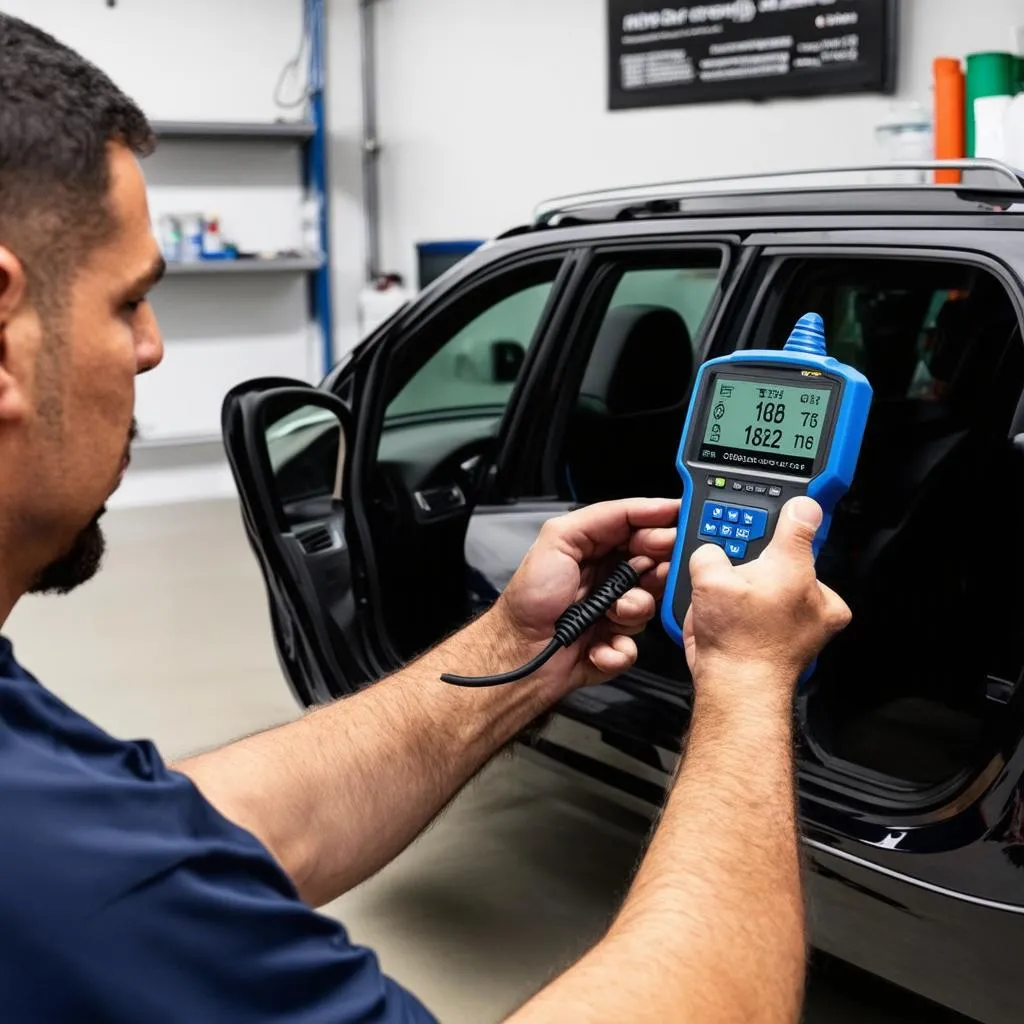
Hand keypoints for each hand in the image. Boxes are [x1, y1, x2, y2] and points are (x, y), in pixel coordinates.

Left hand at [493, 498, 678, 693]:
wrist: (518, 652)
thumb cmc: (530, 598)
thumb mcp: (558, 538)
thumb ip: (603, 516)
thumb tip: (649, 507)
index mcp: (596, 548)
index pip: (640, 528)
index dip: (659, 528)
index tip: (676, 529)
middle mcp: (609, 577)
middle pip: (654, 566)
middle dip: (654, 571)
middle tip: (645, 574)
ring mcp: (614, 612)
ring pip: (649, 607)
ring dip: (632, 610)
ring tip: (611, 613)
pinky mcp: (614, 646)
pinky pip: (635, 645)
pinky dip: (618, 646)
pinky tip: (598, 644)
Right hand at [683, 496, 849, 709]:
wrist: (737, 691)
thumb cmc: (738, 643)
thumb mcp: (713, 578)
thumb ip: (714, 549)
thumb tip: (713, 549)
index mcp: (803, 570)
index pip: (802, 520)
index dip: (791, 505)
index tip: (797, 495)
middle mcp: (818, 596)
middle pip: (781, 556)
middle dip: (754, 558)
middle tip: (731, 570)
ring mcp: (812, 622)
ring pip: (775, 586)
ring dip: (752, 588)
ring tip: (726, 604)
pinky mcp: (798, 641)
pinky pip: (773, 613)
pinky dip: (753, 612)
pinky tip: (731, 621)